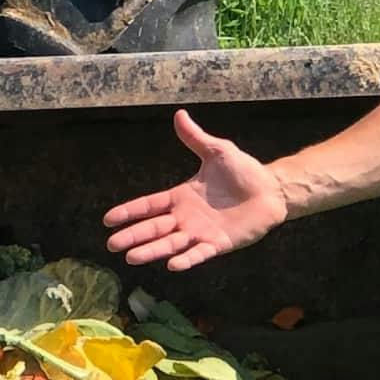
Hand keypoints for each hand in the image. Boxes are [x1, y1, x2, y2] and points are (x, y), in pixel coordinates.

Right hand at [103, 109, 288, 272]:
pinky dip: (187, 260)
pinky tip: (172, 266)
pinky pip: (199, 254)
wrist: (271, 190)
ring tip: (132, 258)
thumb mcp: (217, 151)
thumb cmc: (244, 171)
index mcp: (181, 196)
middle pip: (154, 228)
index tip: (108, 220)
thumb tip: (179, 114)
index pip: (149, 205)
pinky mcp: (219, 244)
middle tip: (112, 246)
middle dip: (133, 236)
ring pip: (171, 244)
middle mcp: (186, 218)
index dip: (129, 212)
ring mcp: (201, 232)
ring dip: (152, 251)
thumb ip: (196, 137)